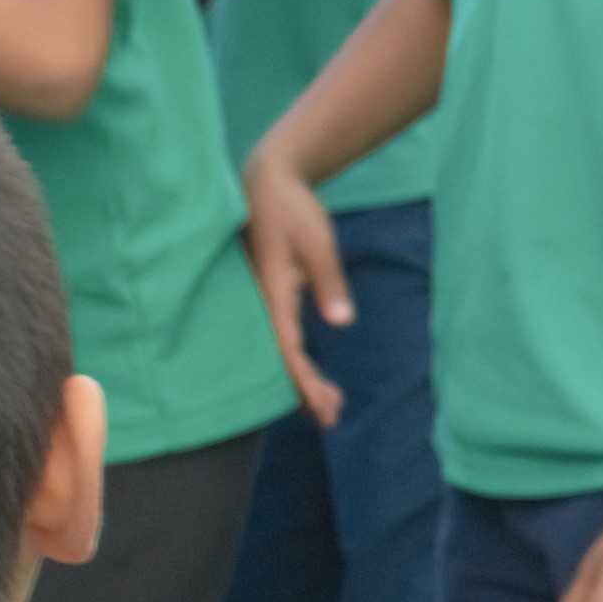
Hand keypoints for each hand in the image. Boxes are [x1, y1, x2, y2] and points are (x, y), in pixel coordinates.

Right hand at [242, 149, 352, 421]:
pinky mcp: (267, 296)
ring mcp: (260, 301)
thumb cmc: (293, 210)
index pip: (286, 349)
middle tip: (332, 419)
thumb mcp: (317, 242)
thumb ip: (329, 282)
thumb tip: (342, 323)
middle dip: (304, 390)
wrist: (267, 182)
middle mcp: (260, 302)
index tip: (325, 406)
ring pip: (278, 350)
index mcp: (269, 293)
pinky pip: (278, 336)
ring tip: (330, 408)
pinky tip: (314, 378)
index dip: (304, 381)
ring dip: (302, 379)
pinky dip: (296, 360)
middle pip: (279, 358)